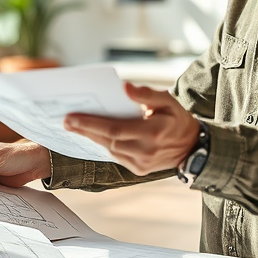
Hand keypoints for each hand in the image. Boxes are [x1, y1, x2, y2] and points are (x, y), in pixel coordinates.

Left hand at [63, 82, 199, 175]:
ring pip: (110, 150)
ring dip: (91, 138)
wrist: (192, 147)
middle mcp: (146, 151)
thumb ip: (146, 94)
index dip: (91, 124)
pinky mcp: (139, 170)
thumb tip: (124, 87)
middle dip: (85, 130)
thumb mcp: (168, 101)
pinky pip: (116, 156)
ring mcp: (142, 164)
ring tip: (74, 126)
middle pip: (108, 140)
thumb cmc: (177, 119)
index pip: (114, 129)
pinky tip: (92, 135)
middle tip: (65, 121)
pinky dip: (103, 145)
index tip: (71, 117)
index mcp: (153, 132)